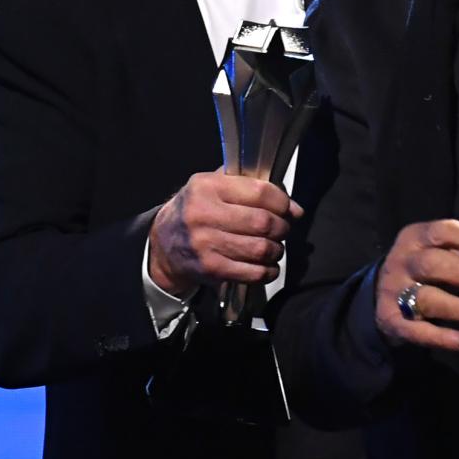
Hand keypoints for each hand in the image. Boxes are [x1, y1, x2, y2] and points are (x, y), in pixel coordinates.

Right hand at [148, 171, 301, 294]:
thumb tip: (293, 207)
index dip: (282, 202)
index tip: (288, 209)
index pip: (259, 192)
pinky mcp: (211, 268)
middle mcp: (204, 214)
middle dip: (282, 227)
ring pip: (261, 249)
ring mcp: (206, 243)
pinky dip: (268, 271)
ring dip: (276, 250)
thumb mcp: (212, 186)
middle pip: (263, 222)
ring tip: (274, 247)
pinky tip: (267, 265)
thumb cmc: (196, 211)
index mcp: (207, 187)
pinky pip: (253, 272)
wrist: (164, 244)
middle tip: (282, 229)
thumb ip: (250, 188)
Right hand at [375, 219, 458, 352]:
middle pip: (433, 265)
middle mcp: (402, 262)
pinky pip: (417, 331)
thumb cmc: (424, 268)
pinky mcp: (391, 321)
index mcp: (416, 238)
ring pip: (426, 299)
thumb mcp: (446, 253)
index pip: (439, 231)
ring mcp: (394, 292)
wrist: (379, 293)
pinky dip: (443, 338)